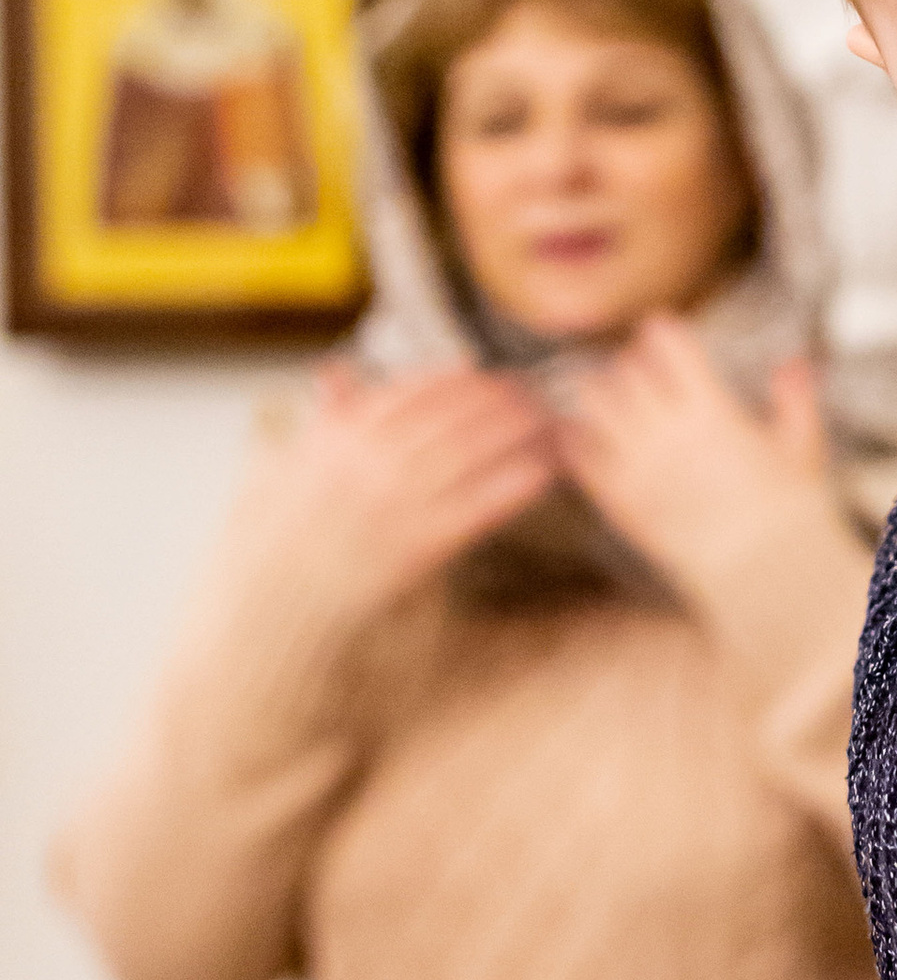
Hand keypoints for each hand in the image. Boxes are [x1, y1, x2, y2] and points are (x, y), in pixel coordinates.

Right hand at [246, 363, 561, 627]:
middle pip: (445, 417)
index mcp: (334, 440)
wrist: (266, 608)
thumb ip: (319, 419)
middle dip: (492, 399)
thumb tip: (337, 373)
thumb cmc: (268, 542)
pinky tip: (542, 473)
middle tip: (528, 389)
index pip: (405, 393)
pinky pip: (471, 509)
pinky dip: (509, 487)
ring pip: (465, 454)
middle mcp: (366, 464)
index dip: (451, 378)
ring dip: (512, 433)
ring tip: (547, 420)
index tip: (480, 371)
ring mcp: (392, 505)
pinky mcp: (413, 549)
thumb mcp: (281, 467)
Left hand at [556, 314, 827, 598]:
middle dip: (628, 365)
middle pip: (622, 370)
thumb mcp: (803, 449)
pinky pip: (579, 457)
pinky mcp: (619, 500)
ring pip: (591, 404)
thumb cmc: (788, 515)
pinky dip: (575, 441)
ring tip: (606, 401)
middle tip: (636, 373)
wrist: (760, 573)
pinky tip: (582, 439)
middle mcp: (668, 431)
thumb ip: (794, 400)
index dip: (663, 334)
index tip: (664, 335)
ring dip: (597, 396)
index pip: (668, 345)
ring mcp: (638, 465)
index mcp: (712, 410)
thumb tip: (793, 367)